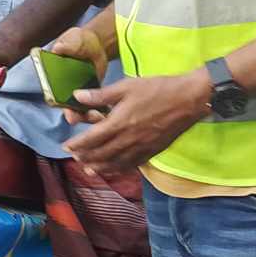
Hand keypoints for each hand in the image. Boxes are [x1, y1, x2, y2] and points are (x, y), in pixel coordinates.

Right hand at [47, 28, 110, 125]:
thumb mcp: (73, 38)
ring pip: (78, 110)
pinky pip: (92, 107)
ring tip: (96, 117)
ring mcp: (76, 93)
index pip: (50, 91)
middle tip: (76, 118)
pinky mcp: (89, 96)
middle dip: (71, 114)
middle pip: (64, 105)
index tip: (62, 106)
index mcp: (52, 74)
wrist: (96, 44)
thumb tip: (58, 48)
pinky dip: (97, 112)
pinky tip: (104, 114)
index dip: (55, 100)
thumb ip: (66, 44)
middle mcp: (62, 87)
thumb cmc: (80, 40)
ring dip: (85, 116)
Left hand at [62, 70, 212, 177]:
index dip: (77, 144)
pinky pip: (132, 164)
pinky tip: (114, 169)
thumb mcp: (126, 87)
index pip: (91, 139)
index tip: (66, 146)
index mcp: (119, 123)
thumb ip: (100, 95)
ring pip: (115, 163)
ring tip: (89, 168)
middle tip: (75, 156)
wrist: (189, 99)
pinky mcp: (153, 151)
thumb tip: (77, 96)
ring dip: (99, 167)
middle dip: (85, 157)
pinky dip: (119, 169)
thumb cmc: (157, 89)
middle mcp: (128, 140)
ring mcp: (141, 148)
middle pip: (101, 154)